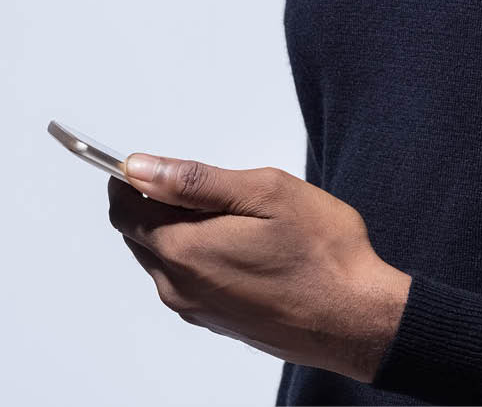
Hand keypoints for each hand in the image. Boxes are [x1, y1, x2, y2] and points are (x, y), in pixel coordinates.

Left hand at [107, 153, 410, 382]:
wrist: (357, 319)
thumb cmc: (322, 253)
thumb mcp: (263, 192)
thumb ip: (194, 180)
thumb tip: (141, 168)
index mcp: (185, 250)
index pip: (124, 208)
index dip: (130, 177)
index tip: (149, 160)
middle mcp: (179, 287)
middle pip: (138, 233)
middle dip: (154, 199)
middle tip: (204, 181)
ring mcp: (196, 309)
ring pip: (160, 256)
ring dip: (176, 226)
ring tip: (230, 209)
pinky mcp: (215, 321)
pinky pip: (183, 278)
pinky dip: (194, 251)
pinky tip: (237, 240)